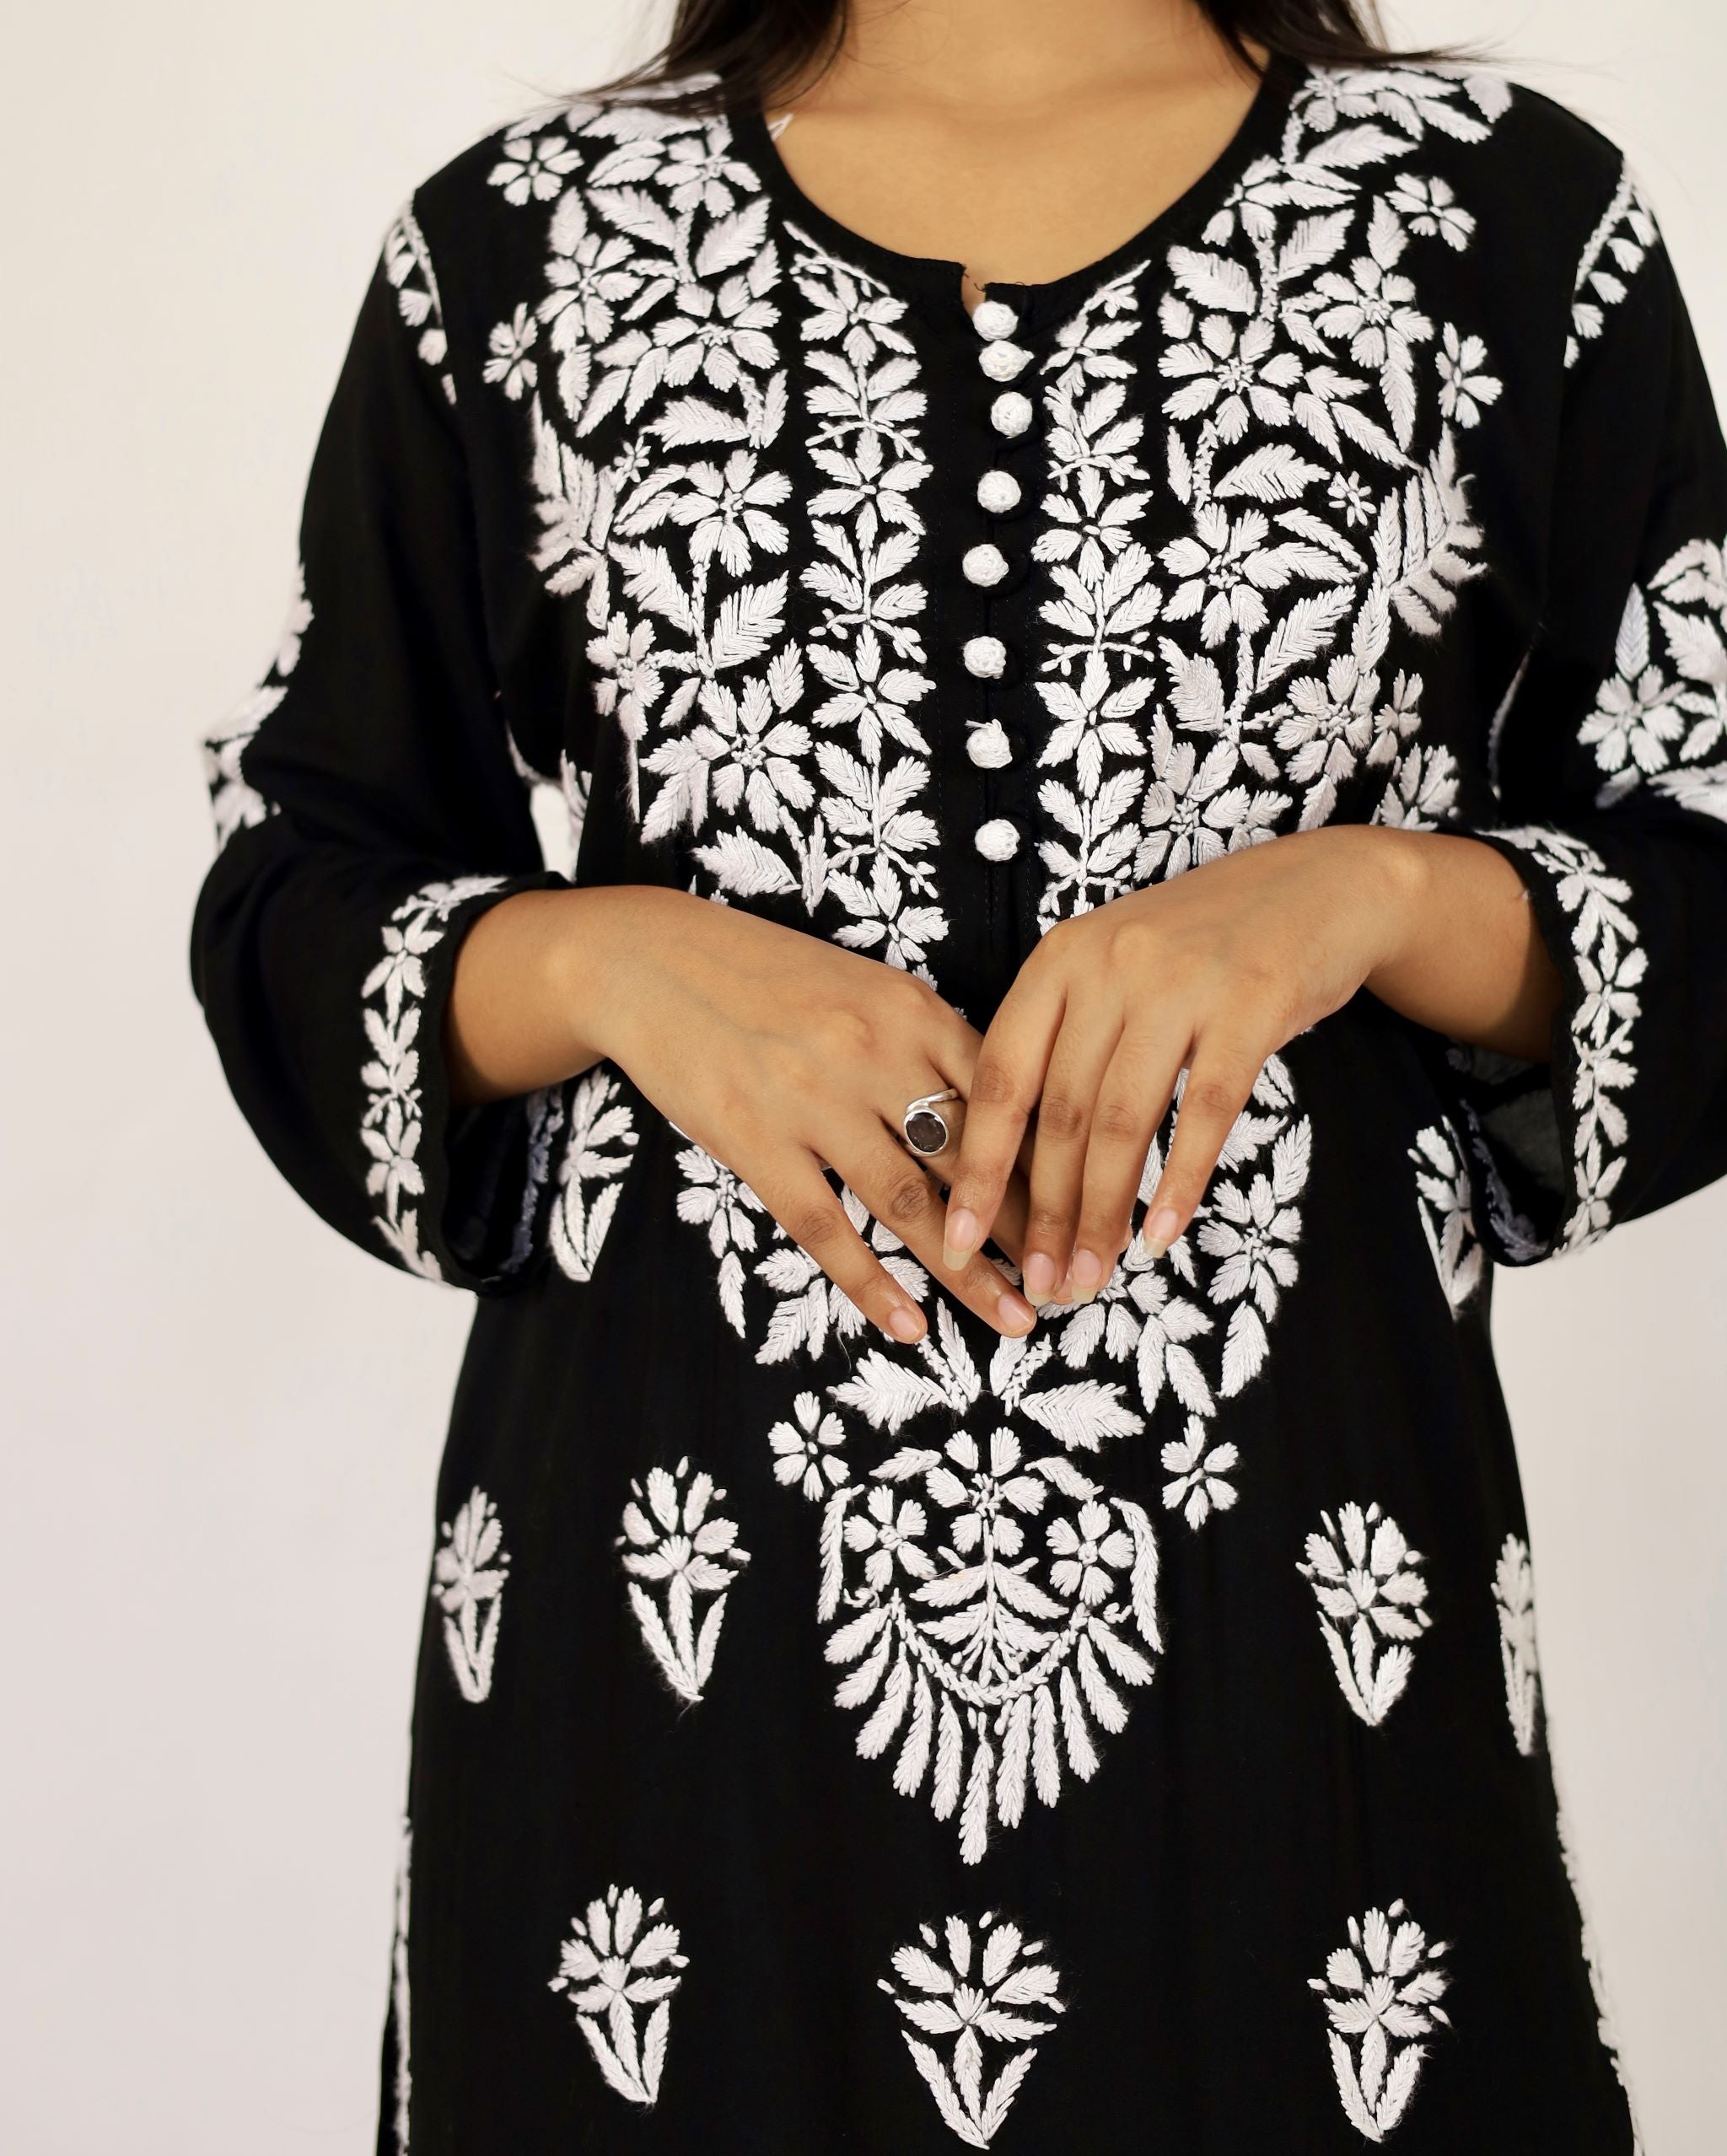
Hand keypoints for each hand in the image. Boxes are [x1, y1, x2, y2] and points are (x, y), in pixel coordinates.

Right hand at [561, 887, 1038, 1343]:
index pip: (1007, 1099)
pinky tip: (911, 1327)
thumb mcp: (865, 988)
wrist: (653, 962)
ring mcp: (812, 1100)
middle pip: (972, 1158)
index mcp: (911, 1008)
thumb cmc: (770, 979)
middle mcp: (872, 1052)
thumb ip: (929, 1044)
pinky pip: (827, 1229)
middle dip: (1034, 1230)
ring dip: (970, 1273)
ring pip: (911, 1204)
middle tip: (1079, 1283)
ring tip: (1017, 1319)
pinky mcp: (755, 1142)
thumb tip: (1004, 1118)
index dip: (1057, 1163)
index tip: (1094, 1211)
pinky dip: (874, 1286)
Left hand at [939, 828, 1429, 1302]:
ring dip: (1104, 1213)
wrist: (1319, 887)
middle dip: (1047, 1213)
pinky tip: (1160, 1236)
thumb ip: (1068, 1040)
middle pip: (1062, 1113)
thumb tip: (1020, 1163)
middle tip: (1041, 1285)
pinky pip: (1206, 1113)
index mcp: (1061, 960)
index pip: (1002, 1079)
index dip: (980, 1167)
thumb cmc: (1203, 946)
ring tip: (1090, 1276)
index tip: (961, 1239)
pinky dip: (1180, 1184)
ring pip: (1124, 1122)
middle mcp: (1111, 965)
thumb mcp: (1115, 968)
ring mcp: (1180, 982)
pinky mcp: (1250, 1004)